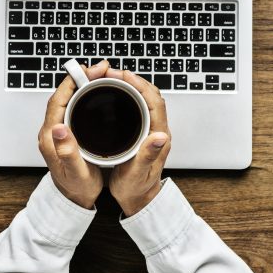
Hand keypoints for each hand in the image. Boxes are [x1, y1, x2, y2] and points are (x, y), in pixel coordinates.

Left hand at [38, 60, 110, 208]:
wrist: (73, 200)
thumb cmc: (76, 188)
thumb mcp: (75, 173)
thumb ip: (67, 152)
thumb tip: (59, 128)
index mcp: (50, 138)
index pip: (58, 100)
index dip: (72, 82)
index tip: (88, 71)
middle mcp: (52, 131)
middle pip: (64, 95)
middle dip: (81, 78)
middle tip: (102, 69)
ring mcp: (58, 130)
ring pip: (69, 99)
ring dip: (84, 84)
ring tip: (102, 75)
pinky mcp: (66, 132)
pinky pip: (73, 106)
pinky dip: (85, 95)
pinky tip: (97, 92)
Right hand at [106, 69, 170, 216]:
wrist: (140, 199)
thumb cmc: (136, 189)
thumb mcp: (137, 174)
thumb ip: (148, 155)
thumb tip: (161, 136)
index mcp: (158, 137)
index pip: (154, 102)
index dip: (140, 85)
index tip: (123, 75)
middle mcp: (158, 130)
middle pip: (150, 95)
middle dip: (133, 80)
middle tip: (111, 73)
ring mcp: (152, 129)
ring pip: (145, 98)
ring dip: (131, 85)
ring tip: (111, 78)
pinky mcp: (144, 130)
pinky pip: (139, 105)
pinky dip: (128, 94)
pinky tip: (115, 93)